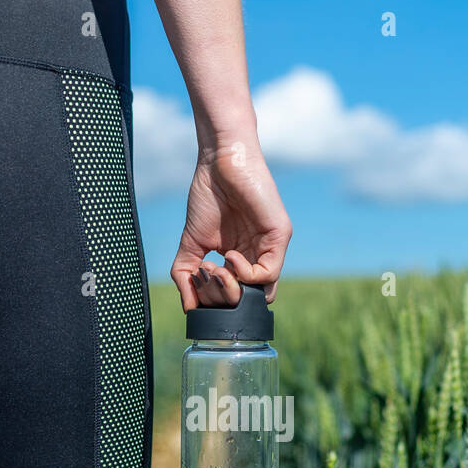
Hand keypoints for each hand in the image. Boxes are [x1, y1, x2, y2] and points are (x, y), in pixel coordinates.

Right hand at [170, 135, 291, 310]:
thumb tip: (189, 308)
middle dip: (221, 299)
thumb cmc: (208, 195)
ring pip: (261, 294)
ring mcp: (271, 249)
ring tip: (216, 268)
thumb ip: (187, 275)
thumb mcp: (191, 244)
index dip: (215, 300)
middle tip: (206, 275)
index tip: (198, 278)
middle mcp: (259, 257)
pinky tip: (230, 256)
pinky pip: (268, 274)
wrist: (219, 160)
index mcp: (241, 260)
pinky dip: (245, 274)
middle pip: (248, 303)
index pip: (236, 300)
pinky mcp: (280, 237)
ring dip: (233, 290)